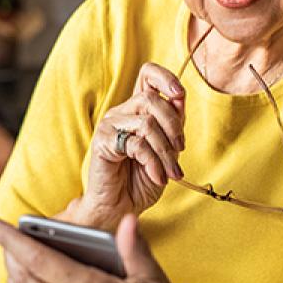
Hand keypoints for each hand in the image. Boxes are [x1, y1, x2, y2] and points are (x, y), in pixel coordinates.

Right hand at [80, 63, 186, 228]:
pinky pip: (136, 144)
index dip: (165, 78)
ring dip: (165, 151)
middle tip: (180, 150)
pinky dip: (153, 163)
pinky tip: (157, 177)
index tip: (180, 95)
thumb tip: (179, 99)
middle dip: (173, 126)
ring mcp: (110, 126)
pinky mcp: (103, 143)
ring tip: (171, 171)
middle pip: (151, 99)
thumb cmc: (141, 181)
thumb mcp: (166, 151)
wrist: (120, 208)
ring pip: (147, 123)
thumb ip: (172, 125)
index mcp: (137, 110)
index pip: (147, 75)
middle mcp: (121, 113)